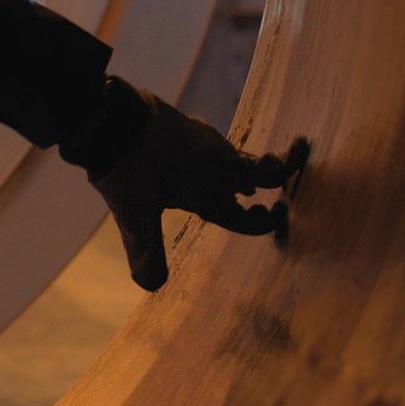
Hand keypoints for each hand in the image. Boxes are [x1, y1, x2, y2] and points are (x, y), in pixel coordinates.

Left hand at [88, 91, 305, 289]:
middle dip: (282, 170)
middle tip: (291, 167)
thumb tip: (152, 285)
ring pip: (242, 157)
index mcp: (209, 195)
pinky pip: (222, 145)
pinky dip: (229, 157)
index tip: (273, 216)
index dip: (263, 222)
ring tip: (256, 176)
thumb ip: (146, 253)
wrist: (113, 120)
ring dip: (253, 166)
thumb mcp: (134, 217)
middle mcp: (217, 169)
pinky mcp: (194, 126)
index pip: (248, 219)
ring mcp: (208, 143)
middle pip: (265, 171)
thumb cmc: (127, 170)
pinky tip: (218, 161)